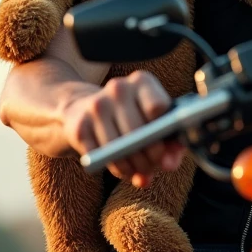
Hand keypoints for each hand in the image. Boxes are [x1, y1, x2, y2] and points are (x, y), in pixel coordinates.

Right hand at [60, 70, 185, 187]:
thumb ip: (171, 144)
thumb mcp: (156, 124)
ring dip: (134, 167)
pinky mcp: (80, 126)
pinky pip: (104, 157)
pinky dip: (117, 169)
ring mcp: (96, 106)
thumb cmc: (133, 118)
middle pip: (140, 132)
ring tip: (139, 170)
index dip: (164, 133)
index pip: (157, 108)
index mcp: (142, 81)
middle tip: (153, 166)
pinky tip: (123, 167)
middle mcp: (118, 88)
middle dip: (150, 158)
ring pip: (121, 149)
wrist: (85, 109)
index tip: (165, 144)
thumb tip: (169, 165)